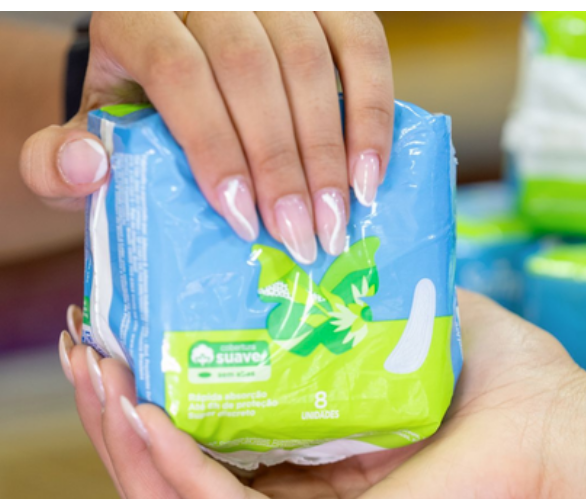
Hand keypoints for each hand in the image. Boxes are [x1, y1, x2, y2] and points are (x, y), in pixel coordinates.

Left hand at [21, 12, 393, 262]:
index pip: (181, 73)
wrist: (185, 62)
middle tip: (305, 239)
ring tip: (341, 218)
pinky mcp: (327, 2)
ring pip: (311, 58)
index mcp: (138, 17)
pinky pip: (364, 44)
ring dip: (332, 149)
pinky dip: (374, 111)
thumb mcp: (95, 132)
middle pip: (252, 69)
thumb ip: (61, 159)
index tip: (244, 222)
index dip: (216, 149)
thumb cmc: (143, 109)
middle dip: (283, 165)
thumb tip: (86, 166)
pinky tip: (371, 172)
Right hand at [60, 290, 585, 498]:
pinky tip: (139, 412)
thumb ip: (365, 296)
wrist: (558, 432)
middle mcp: (304, 494)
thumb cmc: (506, 384)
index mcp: (320, 451)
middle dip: (122, 412)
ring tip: (97, 372)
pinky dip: (170, 467)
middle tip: (90, 349)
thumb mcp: (415, 323)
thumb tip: (322, 238)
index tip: (123, 329)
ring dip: (127, 437)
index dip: (160, 387)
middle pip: (184, 466)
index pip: (216, 431)